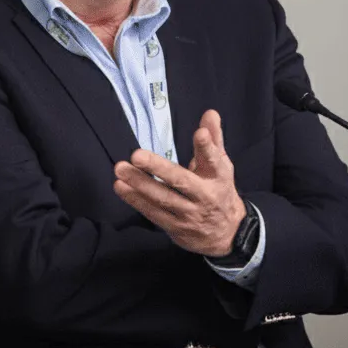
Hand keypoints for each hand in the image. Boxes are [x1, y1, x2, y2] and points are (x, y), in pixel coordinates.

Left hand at [113, 109, 245, 256]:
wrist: (227, 235)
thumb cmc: (219, 191)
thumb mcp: (221, 166)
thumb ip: (213, 139)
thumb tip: (210, 112)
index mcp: (218, 177)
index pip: (213, 160)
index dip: (207, 147)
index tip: (200, 133)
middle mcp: (204, 196)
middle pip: (181, 181)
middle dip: (158, 168)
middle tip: (136, 155)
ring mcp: (189, 214)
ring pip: (162, 198)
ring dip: (139, 184)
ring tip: (120, 169)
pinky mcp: (175, 227)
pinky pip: (153, 213)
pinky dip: (135, 200)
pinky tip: (121, 187)